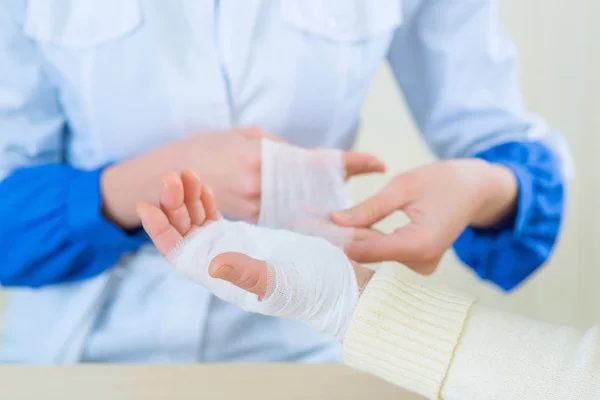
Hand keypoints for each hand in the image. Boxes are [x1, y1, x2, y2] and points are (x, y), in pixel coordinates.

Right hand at [102, 127, 384, 228]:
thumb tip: (311, 158)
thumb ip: (279, 148)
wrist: (166, 179)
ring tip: (344, 196)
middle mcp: (264, 188)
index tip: (379, 162)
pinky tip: (313, 205)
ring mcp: (256, 207)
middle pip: (315, 189)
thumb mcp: (244, 135)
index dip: (351, 162)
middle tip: (366, 174)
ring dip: (324, 199)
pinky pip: (286, 214)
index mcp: (264, 161)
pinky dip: (302, 208)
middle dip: (340, 184)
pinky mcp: (249, 219)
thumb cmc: (205, 148)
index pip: (318, 162)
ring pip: (301, 204)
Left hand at [137, 170, 373, 299]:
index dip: (160, 231)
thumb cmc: (307, 289)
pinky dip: (206, 200)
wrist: (331, 285)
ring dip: (188, 198)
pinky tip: (204, 185)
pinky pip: (215, 217)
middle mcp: (218, 260)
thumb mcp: (279, 282)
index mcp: (220, 275)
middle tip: (173, 176)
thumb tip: (214, 265)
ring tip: (186, 172)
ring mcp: (228, 247)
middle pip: (184, 231)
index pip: (179, 253)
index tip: (148, 206)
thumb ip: (247, 273)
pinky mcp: (242, 237)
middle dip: (174, 204)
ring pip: (197, 221)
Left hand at [332, 159, 517, 273]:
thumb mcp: (403, 187)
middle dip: (344, 237)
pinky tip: (351, 228)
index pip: (367, 249)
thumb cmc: (443, 181)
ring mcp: (422, 265)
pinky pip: (387, 254)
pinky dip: (369, 240)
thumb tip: (336, 221)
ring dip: (355, 238)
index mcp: (419, 244)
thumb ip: (369, 208)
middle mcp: (421, 262)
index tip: (314, 229)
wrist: (475, 189)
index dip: (339, 239)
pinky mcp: (419, 262)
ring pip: (376, 254)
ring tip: (328, 222)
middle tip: (312, 224)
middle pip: (370, 253)